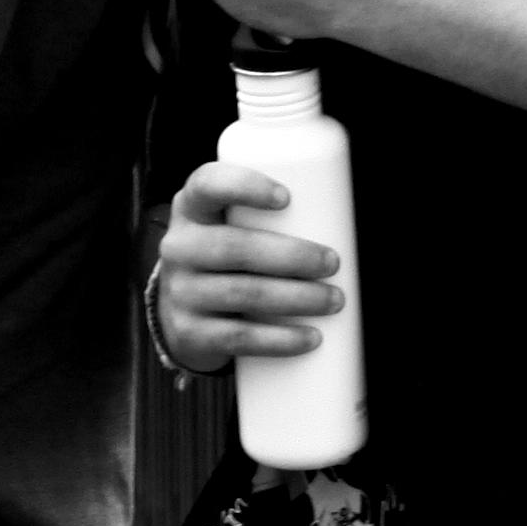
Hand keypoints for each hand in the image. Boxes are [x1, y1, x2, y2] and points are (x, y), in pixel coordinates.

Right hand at [151, 159, 341, 369]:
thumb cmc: (230, 256)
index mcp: (192, 208)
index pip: (207, 186)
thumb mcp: (231, 224)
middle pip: (234, 248)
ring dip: (295, 298)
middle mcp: (179, 246)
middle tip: (333, 263)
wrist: (185, 309)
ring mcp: (181, 291)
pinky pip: (237, 337)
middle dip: (291, 256)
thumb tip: (347, 219)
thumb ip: (269, 213)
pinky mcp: (189, 332)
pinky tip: (309, 338)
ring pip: (241, 294)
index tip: (286, 198)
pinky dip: (279, 339)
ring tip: (334, 300)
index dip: (244, 187)